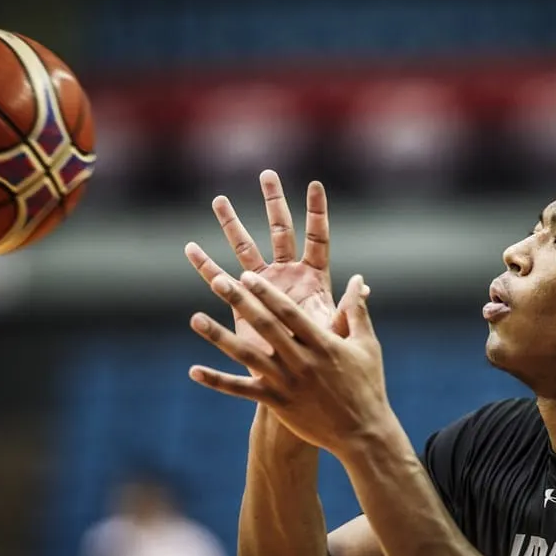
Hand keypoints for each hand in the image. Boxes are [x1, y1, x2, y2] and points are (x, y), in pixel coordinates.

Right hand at [184, 170, 344, 366]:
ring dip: (232, 225)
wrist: (298, 381)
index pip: (317, 237)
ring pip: (245, 248)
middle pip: (279, 231)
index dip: (317, 212)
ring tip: (219, 200)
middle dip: (273, 203)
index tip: (315, 185)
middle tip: (267, 174)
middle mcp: (288, 274)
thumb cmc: (324, 359)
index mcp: (314, 277)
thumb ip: (347, 309)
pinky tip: (190, 249)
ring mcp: (263, 286)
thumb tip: (365, 286)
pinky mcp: (242, 302)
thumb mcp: (336, 331)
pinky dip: (205, 266)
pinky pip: (219, 280)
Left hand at [188, 271, 399, 456]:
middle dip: (241, 302)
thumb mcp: (367, 345)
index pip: (289, 313)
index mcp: (323, 344)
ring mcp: (287, 383)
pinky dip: (217, 381)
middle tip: (219, 282)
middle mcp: (301, 361)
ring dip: (219, 337)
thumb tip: (359, 279)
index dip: (267, 293)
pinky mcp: (277, 403)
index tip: (247, 276)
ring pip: (247, 356)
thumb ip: (357, 311)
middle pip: (265, 326)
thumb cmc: (367, 386)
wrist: (362, 433)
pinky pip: (242, 391)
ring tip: (196, 319)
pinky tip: (194, 370)